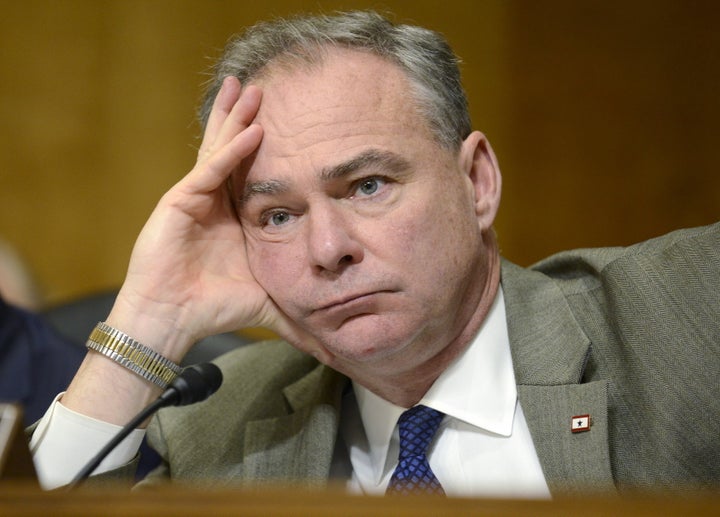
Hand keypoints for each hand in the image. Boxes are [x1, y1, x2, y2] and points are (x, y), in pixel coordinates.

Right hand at [109, 77, 309, 360]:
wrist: (172, 320)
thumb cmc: (215, 308)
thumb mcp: (267, 298)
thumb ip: (298, 310)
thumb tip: (332, 341)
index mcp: (232, 216)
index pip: (250, 171)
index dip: (264, 146)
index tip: (289, 123)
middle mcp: (213, 201)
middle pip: (232, 151)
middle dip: (246, 118)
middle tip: (264, 87)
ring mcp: (194, 198)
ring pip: (218, 150)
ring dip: (236, 119)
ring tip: (250, 88)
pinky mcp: (180, 201)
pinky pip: (210, 170)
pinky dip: (231, 151)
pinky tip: (251, 131)